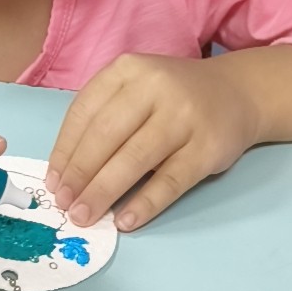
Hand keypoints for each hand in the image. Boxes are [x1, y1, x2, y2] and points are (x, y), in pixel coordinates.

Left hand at [45, 53, 259, 231]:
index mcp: (127, 70)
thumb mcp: (135, 88)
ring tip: (84, 216)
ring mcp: (184, 116)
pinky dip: (145, 203)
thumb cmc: (172, 96)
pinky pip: (170, 181)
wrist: (238, 92)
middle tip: (64, 204)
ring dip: (104, 192)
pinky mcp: (208, 148)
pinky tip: (125, 221)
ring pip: (134, 159)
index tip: (53, 181)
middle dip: (80, 175)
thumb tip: (66, 174)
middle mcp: (155, 87)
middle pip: (106, 136)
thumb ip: (103, 118)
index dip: (65, 151)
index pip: (84, 112)